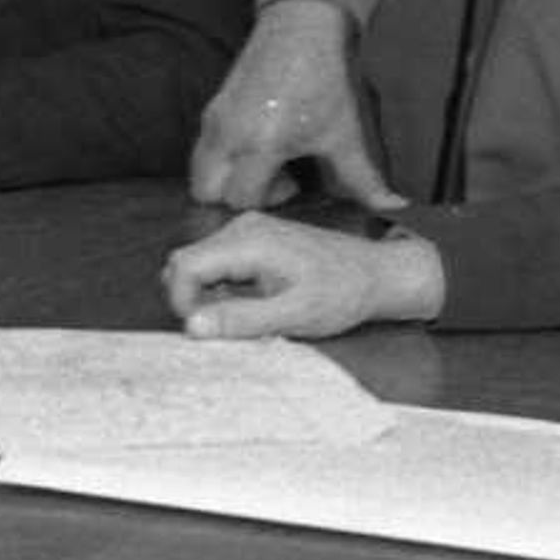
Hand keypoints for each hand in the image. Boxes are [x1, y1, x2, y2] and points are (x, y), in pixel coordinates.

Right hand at [164, 213, 441, 339]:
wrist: (377, 274)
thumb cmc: (343, 294)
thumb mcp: (294, 315)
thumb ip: (241, 320)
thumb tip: (192, 327)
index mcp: (250, 241)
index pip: (184, 267)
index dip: (182, 303)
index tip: (202, 331)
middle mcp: (243, 227)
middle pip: (184, 262)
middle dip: (190, 299)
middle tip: (221, 329)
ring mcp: (248, 229)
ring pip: (198, 263)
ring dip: (205, 295)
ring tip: (241, 317)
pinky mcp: (254, 238)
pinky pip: (217, 261)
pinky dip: (220, 287)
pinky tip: (250, 303)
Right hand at [189, 0, 401, 212]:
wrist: (302, 27)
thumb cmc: (325, 79)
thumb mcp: (345, 134)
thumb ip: (363, 179)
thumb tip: (393, 207)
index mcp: (260, 144)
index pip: (240, 199)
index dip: (268, 200)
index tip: (293, 184)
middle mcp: (228, 134)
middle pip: (204, 192)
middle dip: (235, 197)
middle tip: (271, 180)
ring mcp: (214, 119)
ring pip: (199, 170)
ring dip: (225, 178)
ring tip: (264, 162)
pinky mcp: (212, 107)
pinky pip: (204, 148)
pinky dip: (223, 158)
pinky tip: (258, 142)